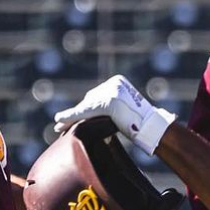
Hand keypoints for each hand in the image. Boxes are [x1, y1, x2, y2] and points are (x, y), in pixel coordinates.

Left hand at [54, 75, 175, 155]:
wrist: (151, 126)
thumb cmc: (143, 124)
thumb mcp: (125, 111)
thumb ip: (111, 109)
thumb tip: (99, 117)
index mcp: (118, 83)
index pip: (97, 96)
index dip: (85, 109)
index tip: (74, 116)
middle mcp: (113, 85)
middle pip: (89, 100)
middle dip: (76, 113)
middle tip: (61, 123)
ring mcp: (110, 93)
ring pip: (85, 106)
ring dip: (71, 117)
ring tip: (58, 125)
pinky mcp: (105, 103)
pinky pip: (84, 111)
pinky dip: (71, 117)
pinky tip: (58, 121)